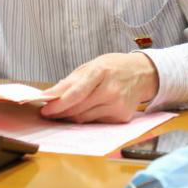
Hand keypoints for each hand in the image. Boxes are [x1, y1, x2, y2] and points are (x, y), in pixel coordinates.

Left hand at [39, 52, 157, 122]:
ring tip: (59, 113)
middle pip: (79, 109)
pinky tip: (81, 112)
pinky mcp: (122, 117)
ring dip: (69, 117)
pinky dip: (85, 118)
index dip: (59, 103)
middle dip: (59, 112)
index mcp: (101, 73)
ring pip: (85, 118)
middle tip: (47, 112)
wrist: (142, 73)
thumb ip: (70, 81)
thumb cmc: (113, 67)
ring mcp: (118, 106)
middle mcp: (111, 91)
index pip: (77, 93)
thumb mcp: (90, 66)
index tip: (44, 108)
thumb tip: (49, 95)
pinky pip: (96, 121)